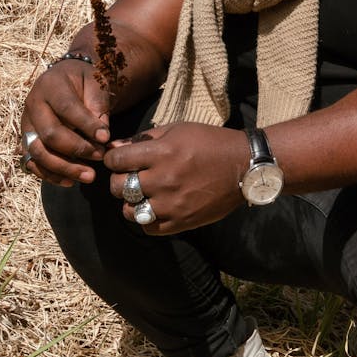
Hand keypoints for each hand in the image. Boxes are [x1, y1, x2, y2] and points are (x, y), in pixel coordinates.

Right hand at [20, 61, 111, 185]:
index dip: (86, 125)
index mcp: (50, 85)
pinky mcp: (25, 141)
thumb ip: (98, 107)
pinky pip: (32, 163)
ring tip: (89, 176)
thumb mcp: (95, 83)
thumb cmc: (84, 82)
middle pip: (49, 134)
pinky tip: (70, 182)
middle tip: (100, 156)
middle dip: (76, 149)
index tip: (106, 138)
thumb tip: (102, 138)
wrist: (66, 80)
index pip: (66, 108)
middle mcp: (33, 104)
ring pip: (38, 152)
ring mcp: (26, 124)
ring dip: (64, 168)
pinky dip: (50, 175)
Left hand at [105, 123, 247, 233]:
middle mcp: (164, 179)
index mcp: (163, 152)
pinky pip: (149, 227)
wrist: (243, 166)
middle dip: (118, 180)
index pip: (117, 160)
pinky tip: (153, 207)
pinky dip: (146, 219)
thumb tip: (114, 146)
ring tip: (141, 194)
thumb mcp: (177, 130)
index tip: (117, 159)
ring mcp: (172, 204)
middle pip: (119, 187)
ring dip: (130, 203)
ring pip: (130, 211)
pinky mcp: (182, 221)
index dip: (112, 159)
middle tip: (128, 177)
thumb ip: (143, 138)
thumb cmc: (210, 142)